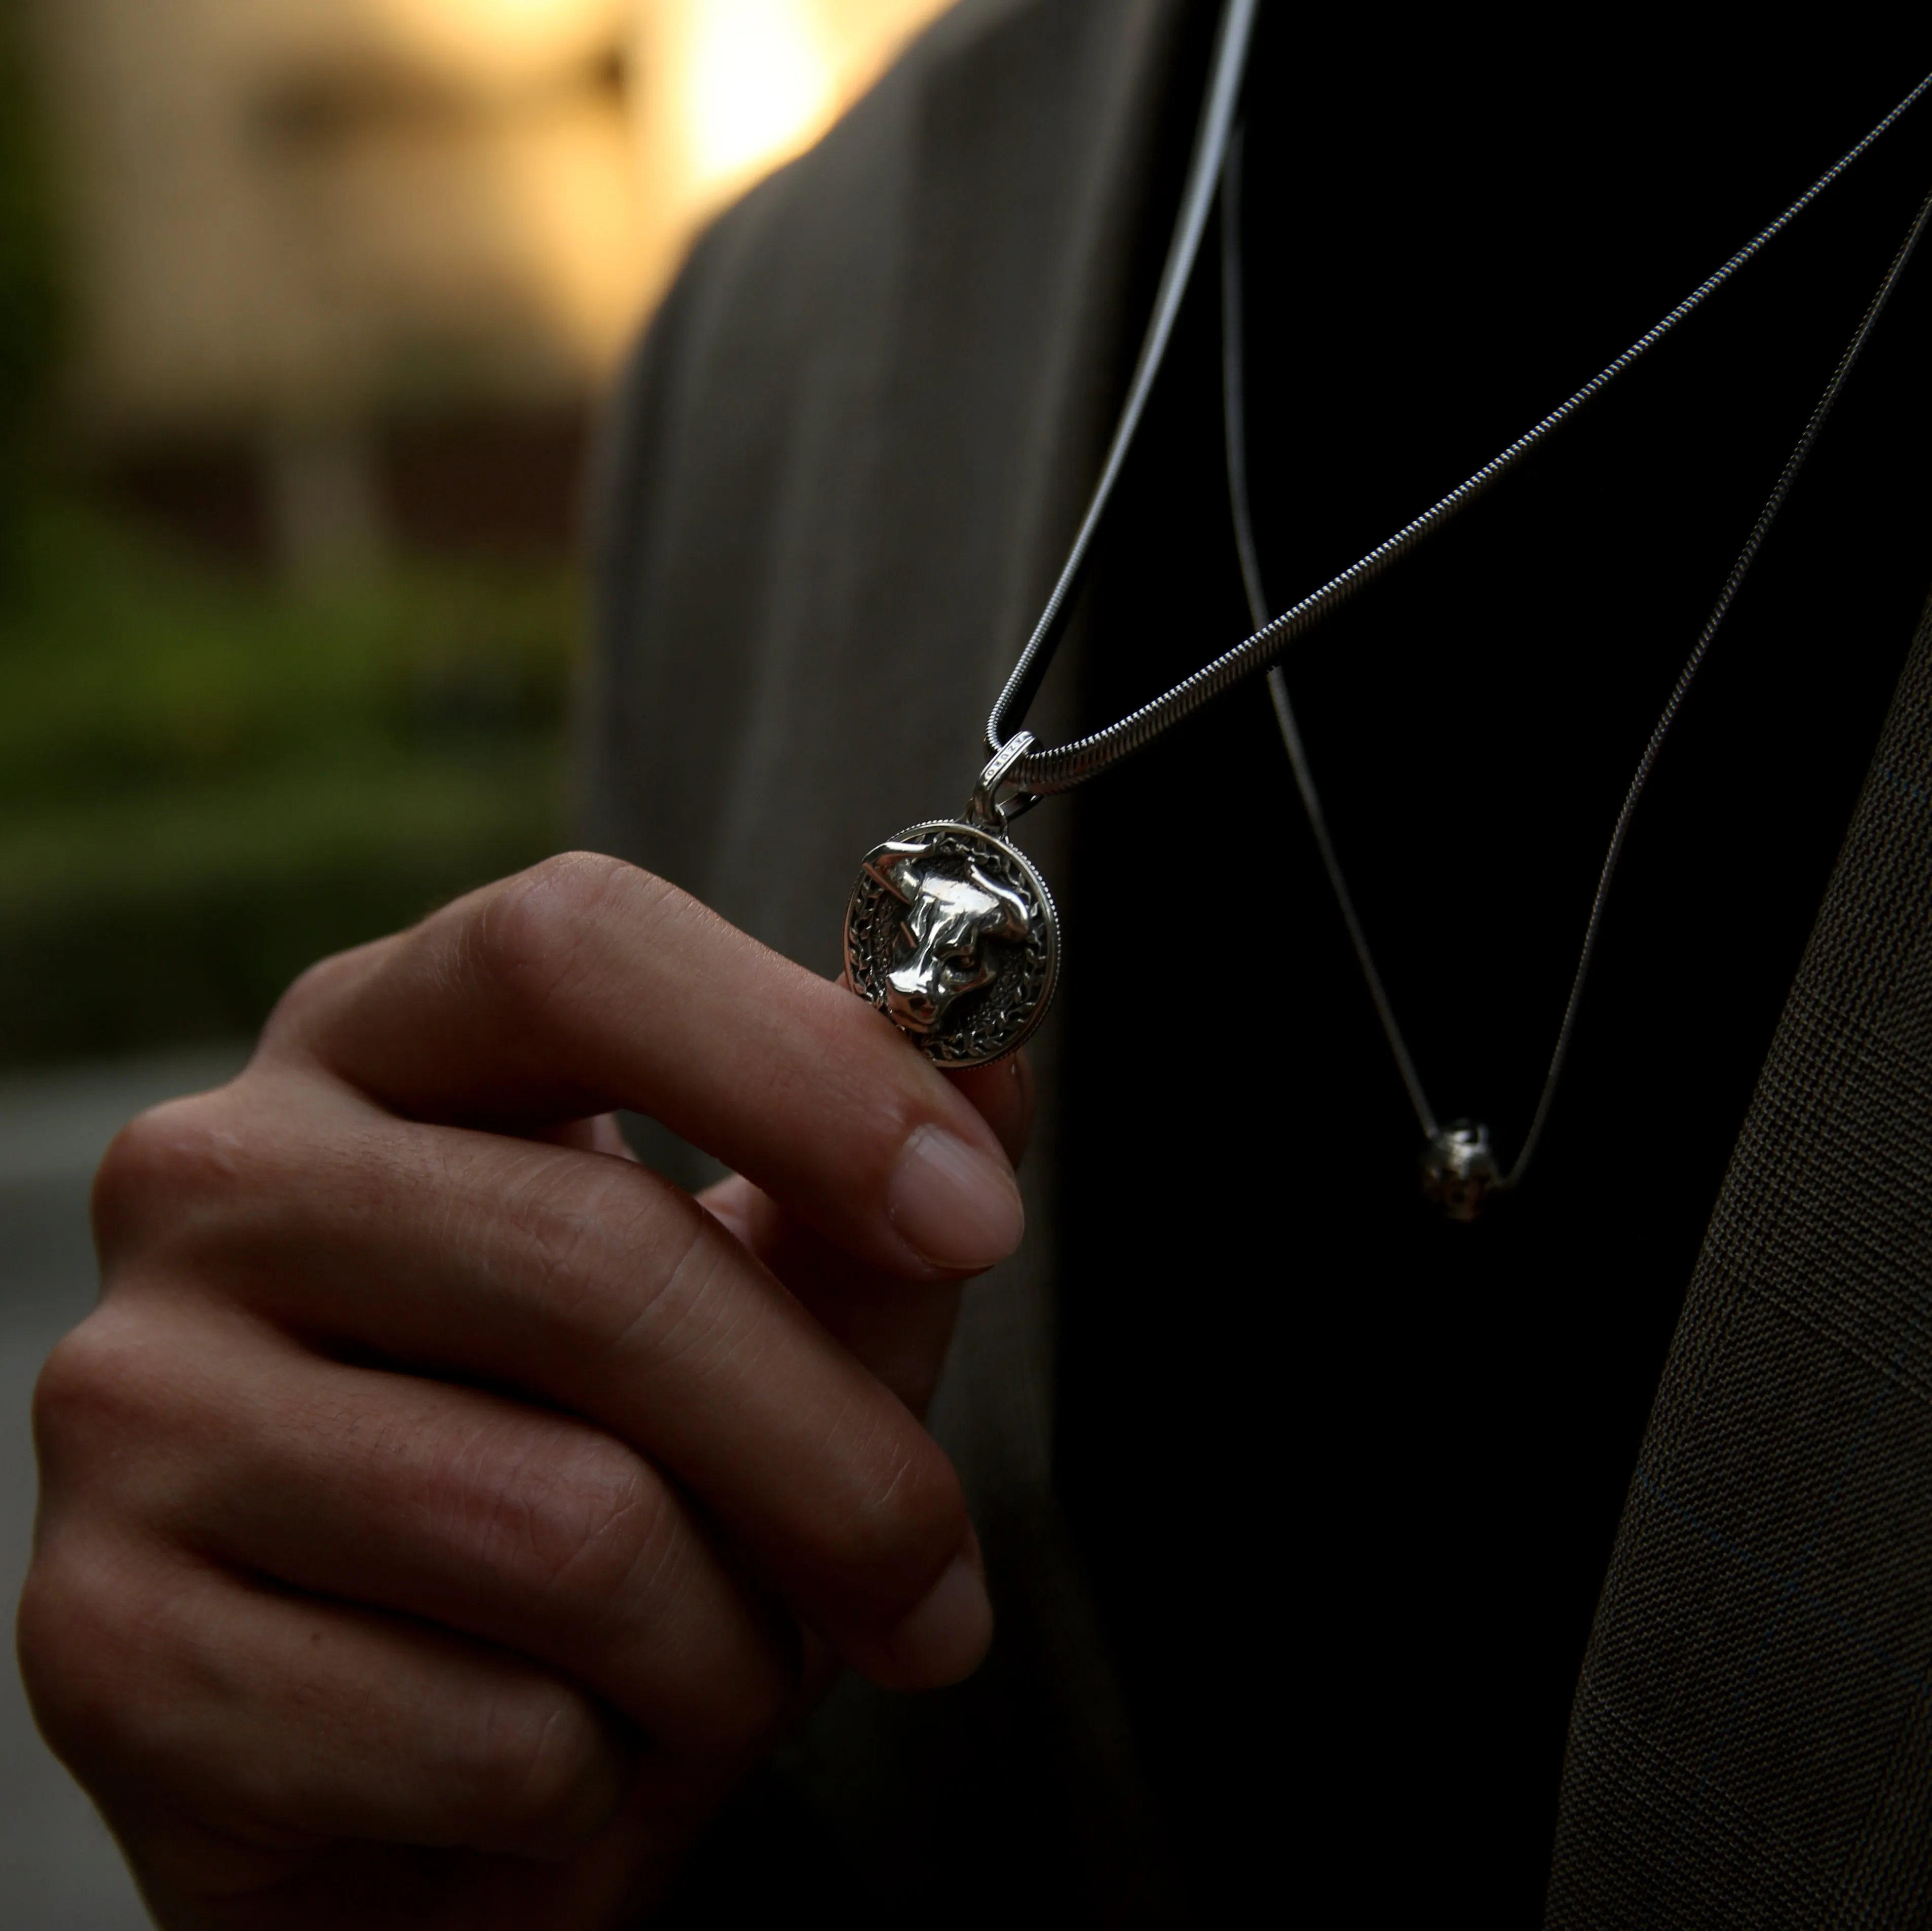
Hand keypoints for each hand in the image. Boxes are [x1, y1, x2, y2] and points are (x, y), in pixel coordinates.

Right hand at [18, 853, 1031, 1928]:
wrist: (426, 1774)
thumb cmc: (612, 1493)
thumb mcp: (760, 1313)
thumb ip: (855, 1185)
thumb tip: (991, 1039)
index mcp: (380, 1045)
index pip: (569, 948)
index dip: (803, 1067)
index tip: (978, 1212)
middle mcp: (218, 1180)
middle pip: (595, 1260)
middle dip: (835, 1462)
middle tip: (931, 1581)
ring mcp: (133, 1403)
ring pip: (562, 1525)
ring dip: (723, 1648)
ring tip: (712, 1671)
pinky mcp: (103, 1643)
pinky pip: (481, 1732)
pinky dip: (594, 1782)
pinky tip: (553, 1760)